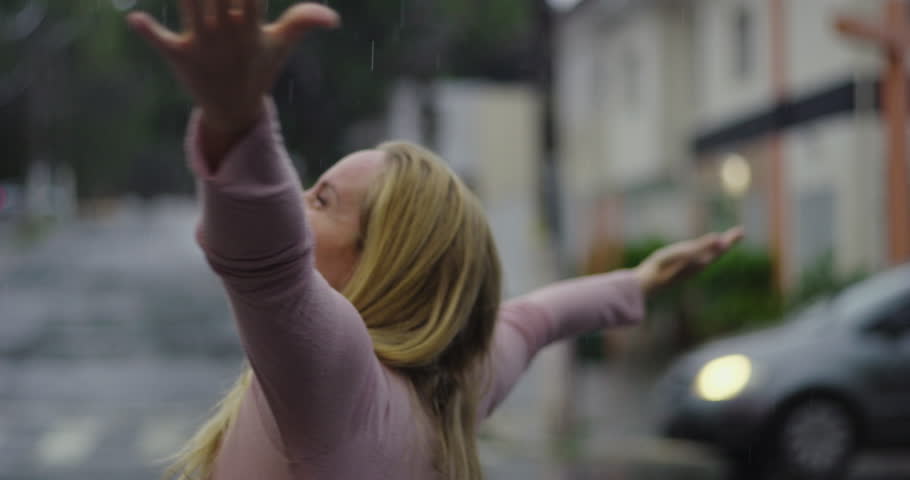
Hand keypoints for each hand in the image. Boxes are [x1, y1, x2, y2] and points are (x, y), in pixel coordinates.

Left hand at [126, 1, 338, 134]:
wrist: (233, 109)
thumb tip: (334, 19)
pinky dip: (148, 32)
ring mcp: (203, 45)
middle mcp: (226, 33)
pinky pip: (162, 42)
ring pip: (191, 6)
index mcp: (250, 26)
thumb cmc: (257, 68)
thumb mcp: (280, 46)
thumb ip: (303, 22)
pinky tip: (134, 18)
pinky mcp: (180, 56)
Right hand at [634, 227, 743, 293]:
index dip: (730, 239)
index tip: (741, 230)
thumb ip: (701, 246)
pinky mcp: (682, 269)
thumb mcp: (682, 253)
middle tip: (740, 232)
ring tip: (724, 240)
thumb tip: (719, 239)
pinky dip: (707, 252)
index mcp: (702, 261)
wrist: (648, 284)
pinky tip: (704, 252)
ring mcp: (690, 268)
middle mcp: (698, 265)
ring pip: (710, 256)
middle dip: (728, 242)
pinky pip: (700, 259)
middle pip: (718, 252)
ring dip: (718, 247)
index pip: (720, 248)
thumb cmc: (663, 267)